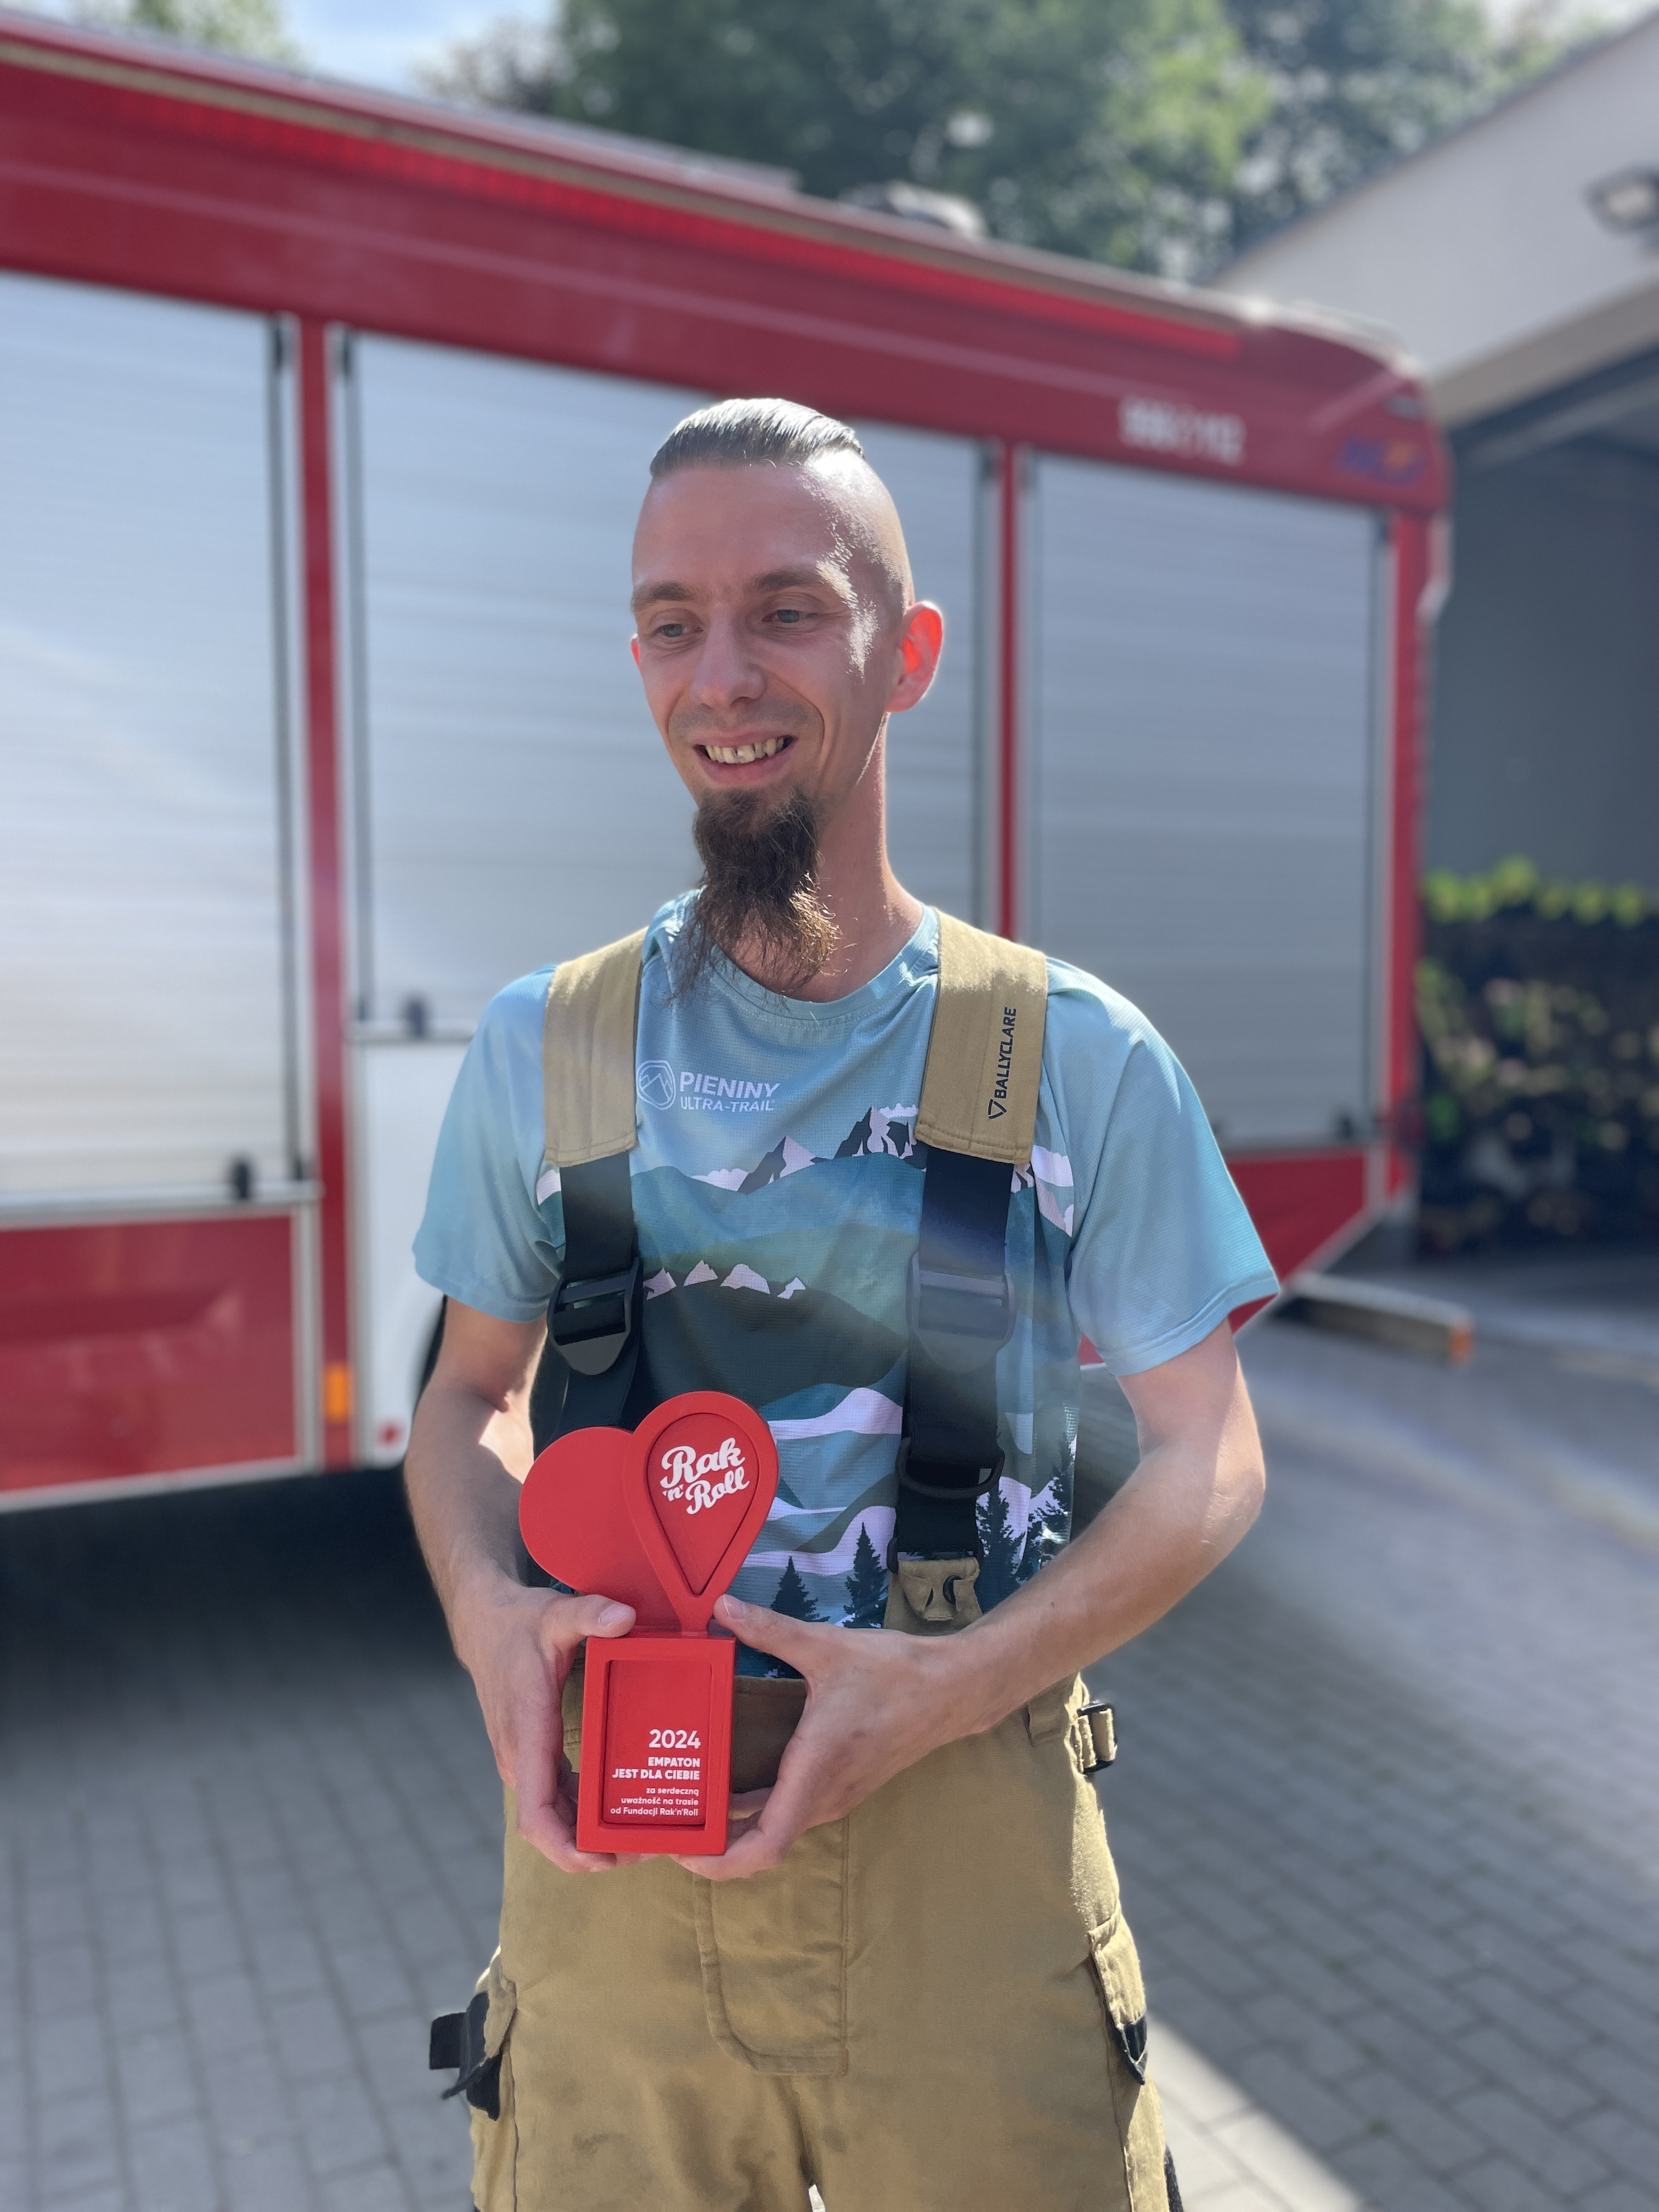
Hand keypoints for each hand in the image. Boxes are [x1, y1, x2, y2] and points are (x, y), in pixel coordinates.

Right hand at [453, 1572, 634, 1871]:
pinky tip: (614, 1812)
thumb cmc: (520, 1625)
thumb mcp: (556, 1614)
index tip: (603, 1860)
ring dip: (589, 1836)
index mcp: (527, 1736)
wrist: (484, 1624)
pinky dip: (581, 1813)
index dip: (567, 1847)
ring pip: (553, 1818)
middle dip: (593, 1850)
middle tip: (647, 1849)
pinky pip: (555, 1798)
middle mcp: (521, 1758)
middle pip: (550, 1828)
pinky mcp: (532, 1754)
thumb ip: (589, 1613)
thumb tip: (624, 1617)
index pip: (537, 1815)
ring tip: (640, 1838)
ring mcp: (524, 1760)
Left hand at [673, 1594, 984, 1881]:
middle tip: (666, 1827)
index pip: (766, 1844)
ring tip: (688, 1810)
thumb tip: (722, 1605)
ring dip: (735, 1831)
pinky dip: (756, 1813)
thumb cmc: (895, 1672)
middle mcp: (824, 1795)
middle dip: (714, 1848)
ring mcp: (836, 1795)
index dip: (720, 1861)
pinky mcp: (842, 1786)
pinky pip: (791, 1813)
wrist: (954, 1689)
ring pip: (777, 1831)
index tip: (681, 1851)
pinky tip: (730, 1789)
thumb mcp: (826, 1647)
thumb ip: (770, 1629)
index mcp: (815, 1770)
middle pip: (763, 1847)